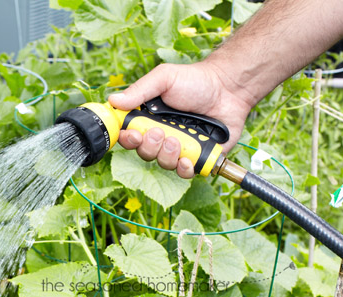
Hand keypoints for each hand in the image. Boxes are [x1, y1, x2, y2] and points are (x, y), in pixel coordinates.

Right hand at [108, 61, 254, 177]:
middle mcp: (161, 136)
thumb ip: (139, 90)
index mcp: (148, 119)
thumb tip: (113, 100)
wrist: (229, 89)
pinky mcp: (197, 158)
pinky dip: (184, 169)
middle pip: (143, 153)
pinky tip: (187, 159)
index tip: (131, 134)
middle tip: (159, 132)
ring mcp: (179, 148)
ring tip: (177, 140)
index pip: (128, 135)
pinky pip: (184, 173)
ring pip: (162, 164)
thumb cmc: (196, 81)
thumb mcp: (164, 78)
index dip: (126, 139)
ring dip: (167, 155)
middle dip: (148, 146)